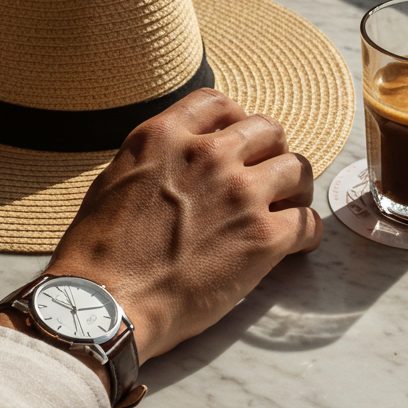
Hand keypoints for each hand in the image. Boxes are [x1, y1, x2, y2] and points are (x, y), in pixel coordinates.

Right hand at [44, 87, 322, 358]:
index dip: (235, 120)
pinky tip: (294, 246)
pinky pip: (308, 222)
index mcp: (165, 137)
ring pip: (297, 169)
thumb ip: (155, 160)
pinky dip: (305, 233)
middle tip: (267, 176)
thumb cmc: (99, 254)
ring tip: (288, 207)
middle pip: (268, 130)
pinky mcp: (263, 237)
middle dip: (271, 151)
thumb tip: (178, 164)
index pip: (218, 103)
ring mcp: (240, 194)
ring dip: (295, 188)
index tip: (238, 141)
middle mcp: (208, 155)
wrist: (106, 303)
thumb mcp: (115, 179)